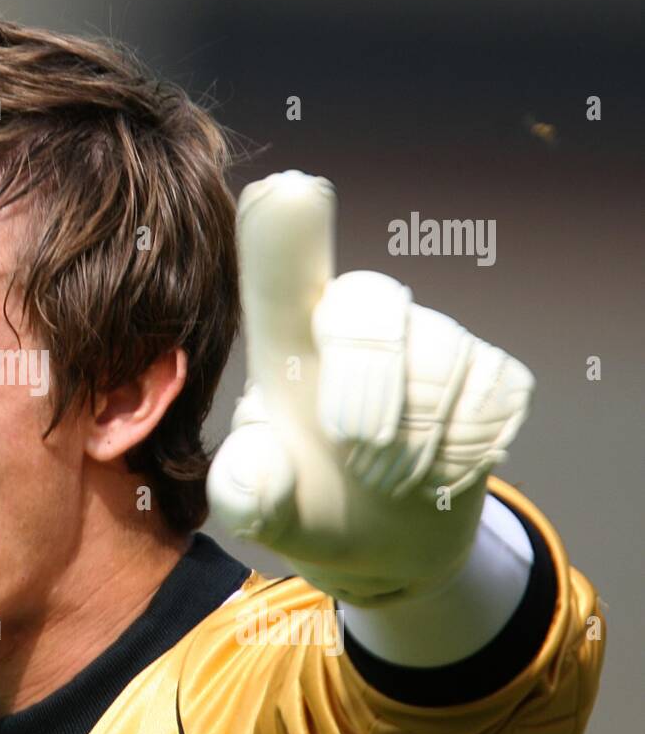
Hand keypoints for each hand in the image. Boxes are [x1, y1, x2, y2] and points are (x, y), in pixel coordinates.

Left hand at [207, 171, 534, 604]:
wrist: (380, 544)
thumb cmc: (304, 501)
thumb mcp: (258, 508)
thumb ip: (241, 489)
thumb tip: (260, 460)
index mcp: (288, 343)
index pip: (280, 277)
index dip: (283, 236)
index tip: (287, 189)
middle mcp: (356, 320)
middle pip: (370, 303)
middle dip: (367, 384)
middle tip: (356, 456)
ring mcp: (430, 338)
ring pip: (439, 356)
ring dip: (415, 439)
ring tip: (390, 478)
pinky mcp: (491, 372)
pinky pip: (492, 393)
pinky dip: (465, 450)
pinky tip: (438, 470)